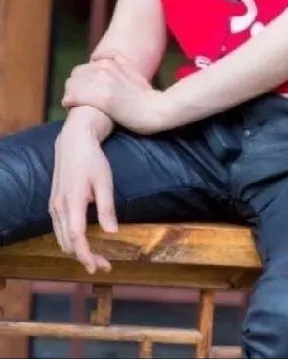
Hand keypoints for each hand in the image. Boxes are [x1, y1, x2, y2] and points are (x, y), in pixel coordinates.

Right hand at [49, 108, 116, 273]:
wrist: (74, 140)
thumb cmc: (92, 159)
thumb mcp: (104, 181)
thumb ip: (107, 208)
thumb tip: (112, 233)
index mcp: (72, 202)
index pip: (76, 237)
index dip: (85, 255)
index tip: (97, 268)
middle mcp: (59, 206)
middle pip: (67, 242)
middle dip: (84, 257)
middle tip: (104, 264)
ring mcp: (54, 205)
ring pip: (60, 237)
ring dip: (76, 251)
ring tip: (95, 257)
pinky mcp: (54, 202)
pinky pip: (58, 229)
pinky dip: (69, 240)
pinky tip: (82, 241)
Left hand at [62, 55, 164, 133]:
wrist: (155, 111)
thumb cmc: (145, 96)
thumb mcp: (132, 71)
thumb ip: (117, 60)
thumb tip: (97, 56)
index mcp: (109, 61)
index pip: (81, 69)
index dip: (80, 83)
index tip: (84, 95)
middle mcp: (104, 68)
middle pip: (75, 76)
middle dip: (74, 88)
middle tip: (78, 102)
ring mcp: (102, 82)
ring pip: (70, 85)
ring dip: (70, 95)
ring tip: (74, 107)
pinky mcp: (101, 97)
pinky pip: (72, 97)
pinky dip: (69, 102)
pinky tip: (71, 108)